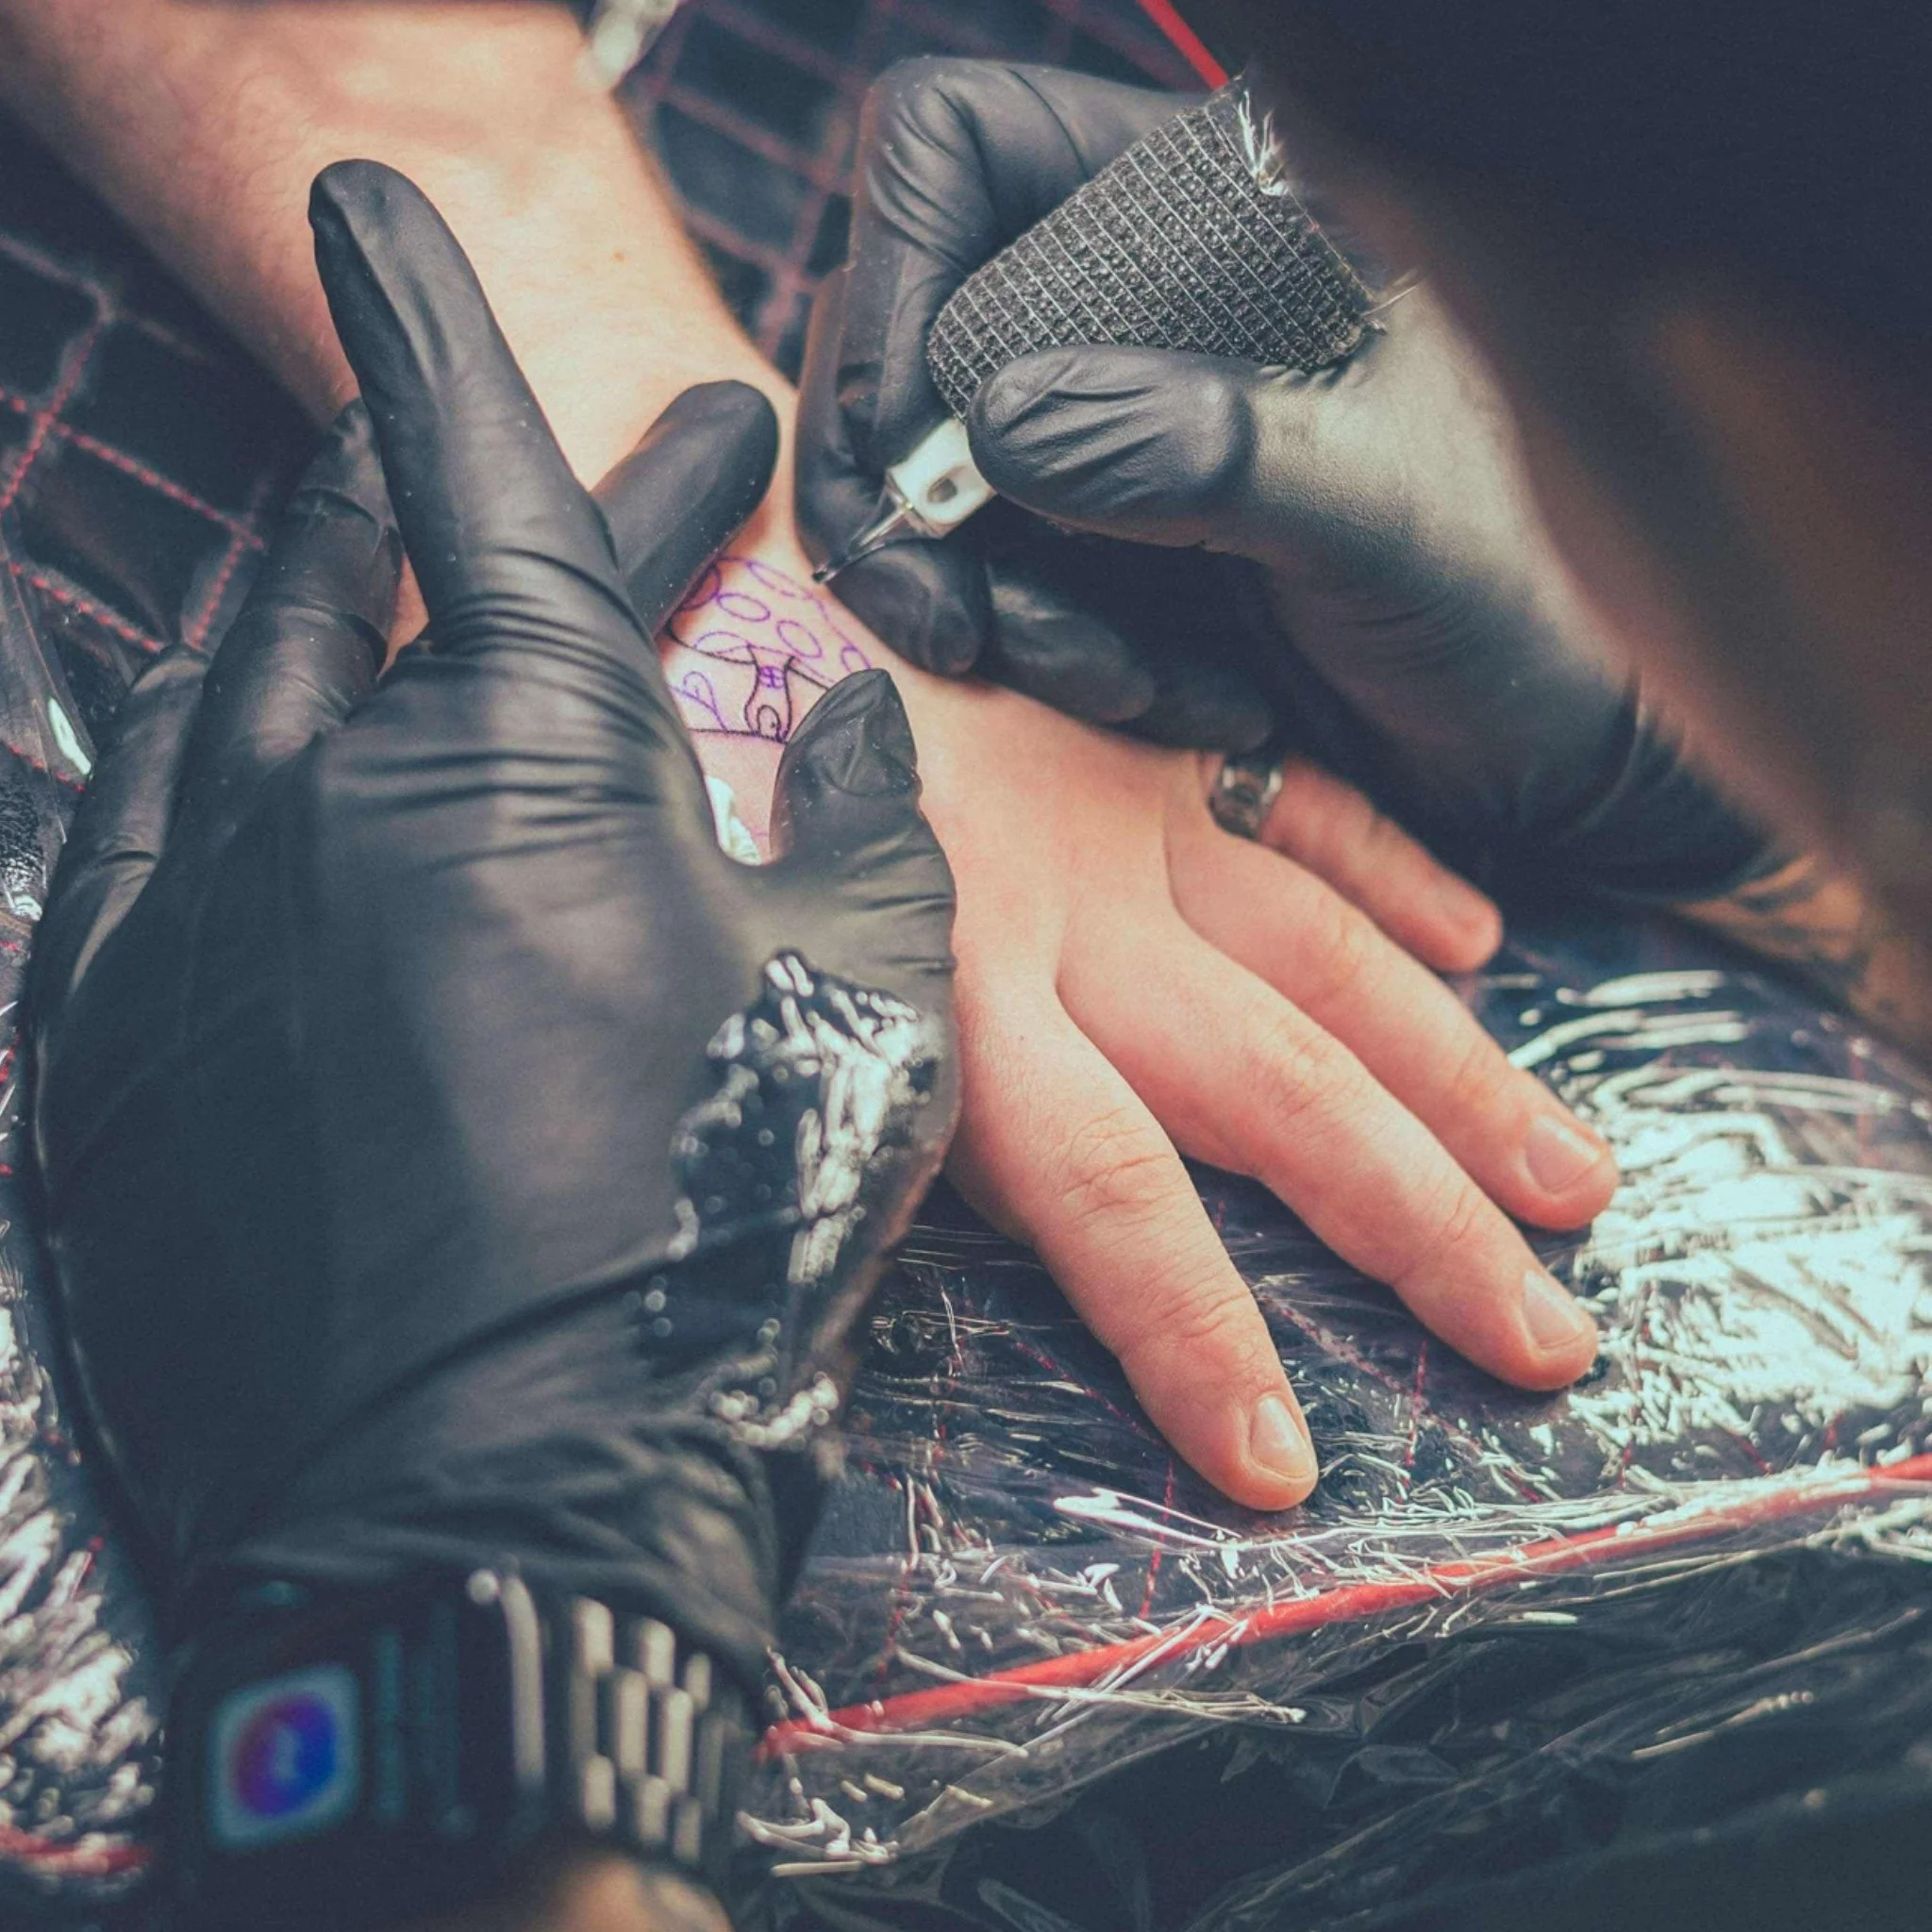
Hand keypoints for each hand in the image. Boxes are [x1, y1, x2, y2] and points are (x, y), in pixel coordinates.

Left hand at [26, 165, 955, 1692]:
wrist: (502, 1505)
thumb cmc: (709, 1229)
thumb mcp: (860, 1005)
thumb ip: (853, 824)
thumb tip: (842, 715)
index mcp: (514, 754)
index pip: (469, 476)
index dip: (435, 325)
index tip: (368, 200)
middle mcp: (314, 791)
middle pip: (352, 568)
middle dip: (438, 480)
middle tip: (540, 469)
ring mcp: (188, 915)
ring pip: (231, 688)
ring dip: (320, 618)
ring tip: (400, 602)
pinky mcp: (111, 1041)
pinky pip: (145, 837)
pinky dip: (219, 770)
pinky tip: (268, 776)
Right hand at [798, 58, 1779, 899]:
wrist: (1522, 741)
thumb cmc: (1503, 589)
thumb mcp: (1377, 507)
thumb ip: (1204, 453)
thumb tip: (998, 429)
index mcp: (1202, 211)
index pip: (958, 149)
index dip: (895, 273)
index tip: (915, 440)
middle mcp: (1125, 301)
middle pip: (901, 332)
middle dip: (911, 495)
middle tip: (959, 620)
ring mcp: (1095, 425)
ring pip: (921, 477)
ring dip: (989, 604)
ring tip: (1131, 681)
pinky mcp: (1087, 541)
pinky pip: (979, 579)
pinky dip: (1037, 654)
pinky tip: (1163, 697)